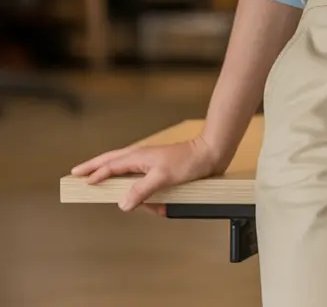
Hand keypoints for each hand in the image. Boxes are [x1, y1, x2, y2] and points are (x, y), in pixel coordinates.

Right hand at [70, 135, 225, 215]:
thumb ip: (141, 190)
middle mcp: (142, 158)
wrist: (211, 154)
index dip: (95, 173)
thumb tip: (122, 205)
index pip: (110, 165)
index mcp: (139, 156)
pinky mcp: (162, 172)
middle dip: (96, 167)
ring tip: (124, 196)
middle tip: (78, 172)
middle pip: (112, 161)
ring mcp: (151, 165)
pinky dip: (150, 200)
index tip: (80, 180)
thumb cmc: (188, 161)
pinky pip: (148, 187)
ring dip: (129, 192)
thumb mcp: (163, 176)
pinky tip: (159, 210)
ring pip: (129, 176)